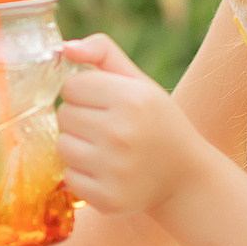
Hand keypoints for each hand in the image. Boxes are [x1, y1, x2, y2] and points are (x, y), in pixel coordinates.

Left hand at [55, 35, 206, 218]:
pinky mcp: (106, 198)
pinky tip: (107, 171)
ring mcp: (113, 169)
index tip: (105, 103)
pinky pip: (68, 177)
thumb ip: (103, 53)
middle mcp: (122, 133)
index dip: (85, 92)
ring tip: (106, 149)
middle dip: (81, 119)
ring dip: (77, 146)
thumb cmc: (156, 122)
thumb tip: (64, 48)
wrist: (184, 177)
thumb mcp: (139, 82)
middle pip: (64, 115)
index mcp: (132, 99)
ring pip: (62, 146)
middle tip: (109, 128)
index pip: (71, 86)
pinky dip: (82, 174)